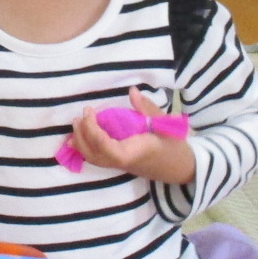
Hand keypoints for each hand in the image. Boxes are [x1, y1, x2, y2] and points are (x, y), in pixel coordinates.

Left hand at [68, 89, 194, 185]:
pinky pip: (98, 159)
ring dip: (81, 142)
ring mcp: (120, 165)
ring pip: (94, 159)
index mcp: (133, 152)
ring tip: (76, 123)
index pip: (105, 146)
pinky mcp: (119, 164)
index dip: (92, 129)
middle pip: (94, 155)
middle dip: (82, 135)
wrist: (181, 167)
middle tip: (79, 115)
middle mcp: (122, 162)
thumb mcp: (165, 124)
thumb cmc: (174, 145)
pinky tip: (78, 138)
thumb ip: (147, 108)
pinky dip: (86, 148)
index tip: (89, 111)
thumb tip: (132, 90)